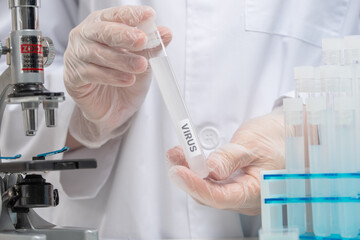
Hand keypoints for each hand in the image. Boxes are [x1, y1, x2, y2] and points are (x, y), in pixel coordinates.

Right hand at [64, 6, 171, 147]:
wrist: (113, 108)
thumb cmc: (124, 78)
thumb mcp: (143, 62)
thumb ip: (151, 47)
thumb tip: (166, 33)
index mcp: (102, 25)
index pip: (116, 14)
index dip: (132, 15)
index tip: (150, 16)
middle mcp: (86, 36)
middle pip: (102, 31)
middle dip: (124, 35)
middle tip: (142, 40)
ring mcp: (76, 55)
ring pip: (97, 53)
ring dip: (122, 59)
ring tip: (140, 66)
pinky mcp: (73, 77)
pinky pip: (91, 73)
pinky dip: (111, 76)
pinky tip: (127, 80)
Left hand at [167, 109, 285, 214]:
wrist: (287, 136)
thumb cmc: (276, 139)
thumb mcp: (253, 144)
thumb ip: (230, 158)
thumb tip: (209, 169)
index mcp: (257, 192)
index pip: (220, 197)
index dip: (196, 185)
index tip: (178, 171)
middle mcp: (246, 199)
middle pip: (210, 195)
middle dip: (188, 176)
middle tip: (174, 156)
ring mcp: (240, 194)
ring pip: (208, 190)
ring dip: (190, 172)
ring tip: (177, 153)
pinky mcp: (234, 186)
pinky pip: (212, 184)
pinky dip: (198, 171)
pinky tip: (188, 158)